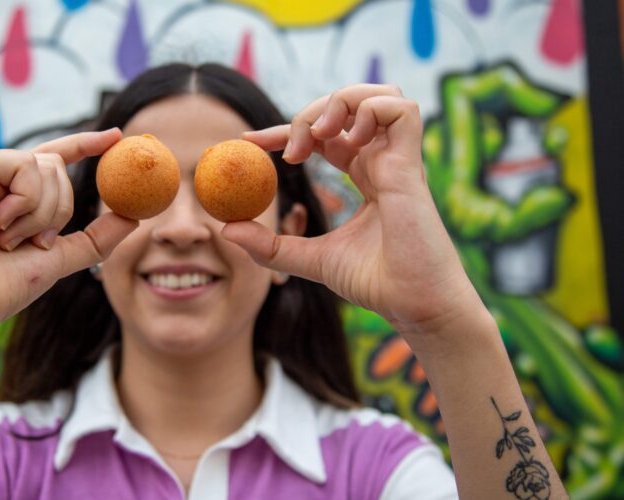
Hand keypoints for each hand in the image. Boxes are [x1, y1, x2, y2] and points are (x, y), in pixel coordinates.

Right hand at [0, 128, 137, 343]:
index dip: (85, 144)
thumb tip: (132, 218)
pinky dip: (24, 201)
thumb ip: (95, 238)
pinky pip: (23, 165)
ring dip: (39, 213)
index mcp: (15, 194)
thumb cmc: (2, 286)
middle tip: (33, 242)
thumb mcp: (59, 257)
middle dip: (57, 211)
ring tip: (7, 238)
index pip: (54, 158)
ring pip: (44, 166)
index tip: (118, 137)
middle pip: (56, 167)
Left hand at [225, 84, 484, 339]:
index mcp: (364, 175)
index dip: (285, 130)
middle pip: (346, 106)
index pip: (323, 135)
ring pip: (377, 94)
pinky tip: (347, 140)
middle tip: (290, 153)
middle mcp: (382, 161)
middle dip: (308, 114)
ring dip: (340, 102)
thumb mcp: (310, 259)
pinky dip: (368, 110)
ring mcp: (399, 159)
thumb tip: (226, 229)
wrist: (412, 304)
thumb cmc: (375, 282)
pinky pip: (400, 109)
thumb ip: (271, 245)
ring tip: (319, 136)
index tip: (247, 141)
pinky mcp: (412, 164)